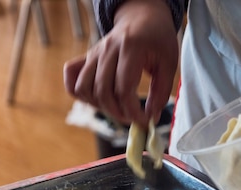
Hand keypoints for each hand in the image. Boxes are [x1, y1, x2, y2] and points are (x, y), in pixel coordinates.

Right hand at [63, 0, 179, 126]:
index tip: (144, 121)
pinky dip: (78, 92)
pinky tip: (95, 98)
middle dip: (117, 113)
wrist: (141, 16)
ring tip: (116, 109)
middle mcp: (107, 49)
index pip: (124, 89)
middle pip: (102, 92)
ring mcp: (94, 53)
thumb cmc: (157, 38)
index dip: (132, 111)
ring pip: (84, 88)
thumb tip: (151, 116)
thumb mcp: (169, 62)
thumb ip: (161, 91)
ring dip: (99, 106)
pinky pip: (71, 77)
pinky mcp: (86, 57)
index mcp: (131, 47)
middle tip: (132, 118)